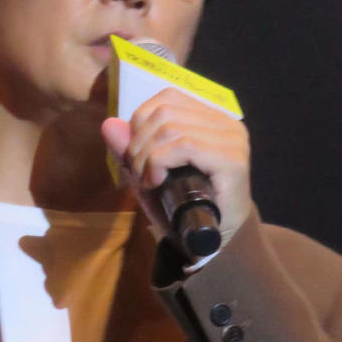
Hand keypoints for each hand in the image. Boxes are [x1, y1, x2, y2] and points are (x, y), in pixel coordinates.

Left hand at [101, 87, 251, 246]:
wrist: (211, 243)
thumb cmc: (182, 208)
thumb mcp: (148, 176)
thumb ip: (129, 150)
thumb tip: (108, 124)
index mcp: (210, 118)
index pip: (168, 98)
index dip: (140, 121)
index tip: (135, 154)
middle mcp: (226, 123)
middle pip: (165, 112)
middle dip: (138, 143)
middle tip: (138, 174)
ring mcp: (232, 140)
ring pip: (171, 127)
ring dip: (146, 157)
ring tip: (147, 181)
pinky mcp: (232, 160)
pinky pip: (185, 146)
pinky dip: (160, 162)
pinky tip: (156, 182)